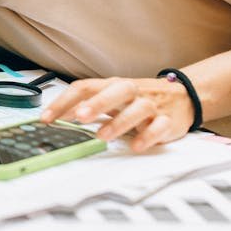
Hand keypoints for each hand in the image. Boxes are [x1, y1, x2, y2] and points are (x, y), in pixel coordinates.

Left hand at [39, 77, 194, 151]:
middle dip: (97, 104)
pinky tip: (135, 146)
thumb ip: (86, 104)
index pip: (86, 87)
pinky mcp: (168, 121)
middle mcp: (132, 92)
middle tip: (79, 116)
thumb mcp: (111, 97)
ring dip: (119, 123)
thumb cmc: (139, 98)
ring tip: (102, 136)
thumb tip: (58, 114)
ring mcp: (151, 106)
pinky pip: (160, 127)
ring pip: (138, 110)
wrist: (183, 95)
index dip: (65, 102)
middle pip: (116, 91)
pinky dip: (148, 136)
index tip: (47, 117)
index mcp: (113, 85)